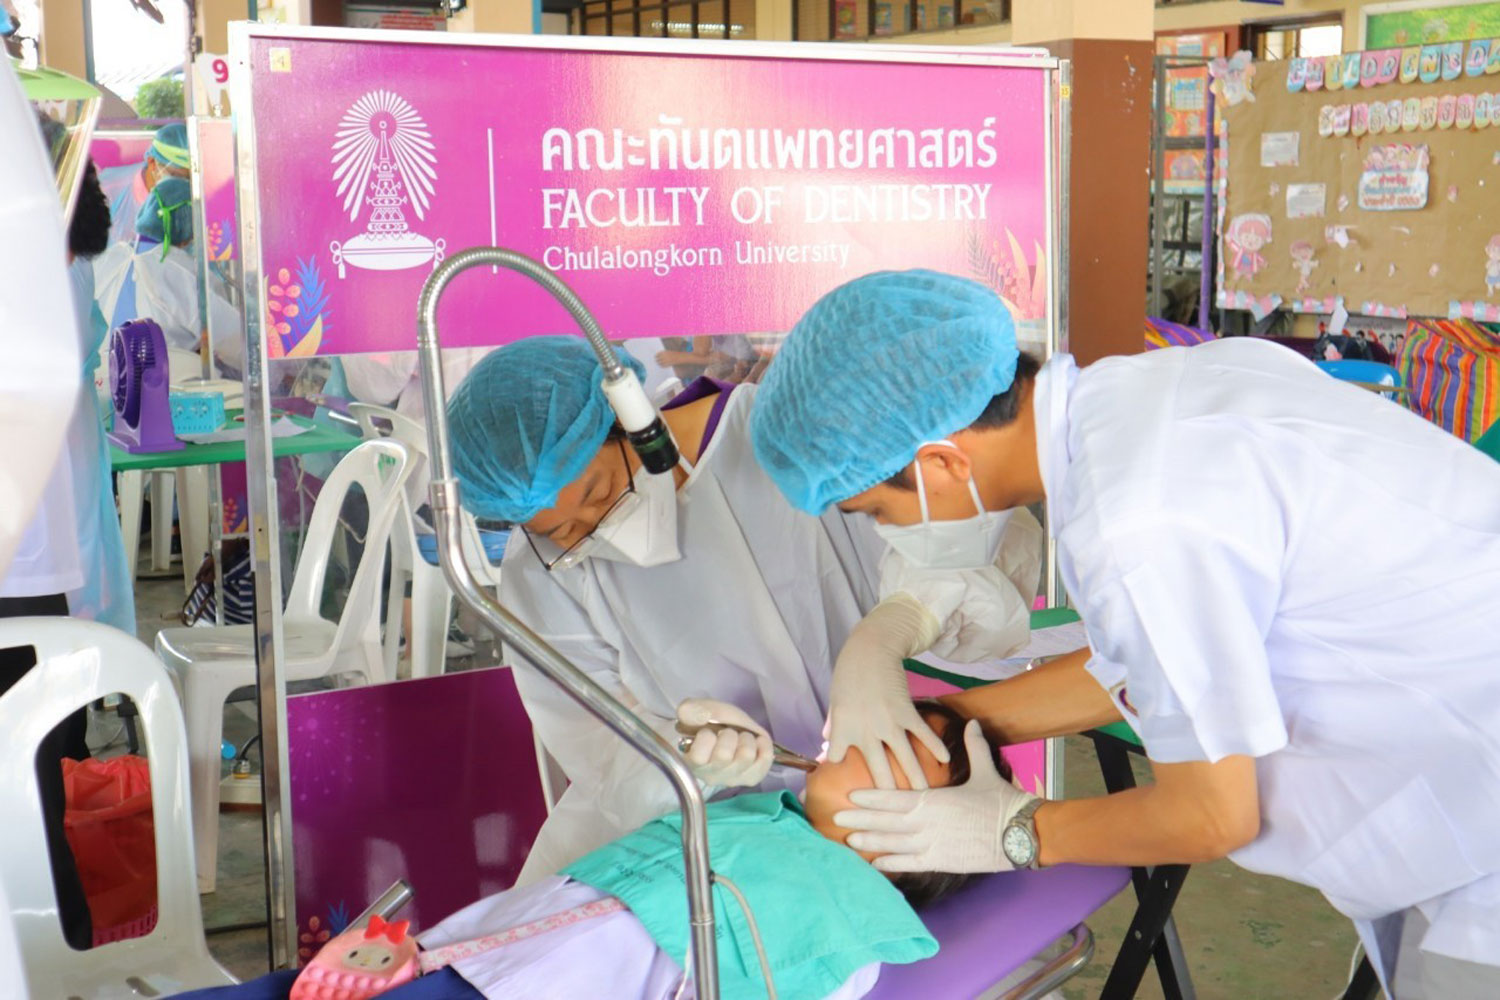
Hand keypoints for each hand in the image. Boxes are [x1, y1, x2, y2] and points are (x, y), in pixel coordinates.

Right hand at [674, 698, 773, 787]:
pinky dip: (763, 745)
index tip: (707, 730)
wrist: (728, 726)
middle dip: (728, 734)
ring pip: (745, 756)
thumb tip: (685, 713)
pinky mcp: (751, 778)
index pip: (698, 757)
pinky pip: (765, 761)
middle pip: (724, 755)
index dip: (706, 737)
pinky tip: (756, 742)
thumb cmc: (710, 721)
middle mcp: (710, 776)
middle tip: (726, 732)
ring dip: (746, 738)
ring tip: (741, 737)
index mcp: (691, 762)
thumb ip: (691, 711)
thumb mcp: (699, 710)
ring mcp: (732, 779)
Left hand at [827, 655, 947, 789]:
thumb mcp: (835, 701)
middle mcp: (864, 730)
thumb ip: (834, 727)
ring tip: (926, 801)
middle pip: (877, 770)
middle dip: (887, 798)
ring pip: (904, 758)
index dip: (841, 775)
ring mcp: (887, 722)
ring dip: (916, 780)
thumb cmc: (848, 675)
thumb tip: (827, 746)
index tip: (849, 793)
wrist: (869, 650)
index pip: (837, 760)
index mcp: (842, 729)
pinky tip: (945, 761)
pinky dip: (934, 746)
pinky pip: (922, 734)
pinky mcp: (906, 712)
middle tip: (895, 819)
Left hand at [834, 720, 1038, 872]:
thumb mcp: (986, 771)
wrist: (1022, 833)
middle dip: (861, 820)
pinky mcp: (943, 862)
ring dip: (871, 842)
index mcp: (935, 799)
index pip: (895, 797)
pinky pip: (912, 863)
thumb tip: (972, 722)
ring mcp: (934, 844)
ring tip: (849, 841)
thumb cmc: (1003, 801)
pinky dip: (892, 863)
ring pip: (894, 843)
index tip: (851, 796)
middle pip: (887, 822)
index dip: (871, 798)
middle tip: (837, 819)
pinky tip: (876, 864)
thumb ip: (973, 746)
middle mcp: (929, 822)